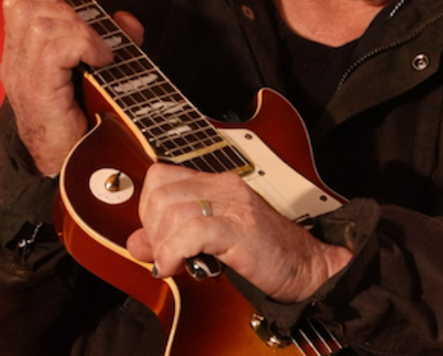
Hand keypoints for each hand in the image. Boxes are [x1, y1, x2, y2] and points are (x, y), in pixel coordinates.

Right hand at [0, 0, 143, 176]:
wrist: (65, 168)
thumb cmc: (83, 120)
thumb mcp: (96, 72)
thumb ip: (109, 41)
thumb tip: (127, 21)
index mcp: (20, 54)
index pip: (19, 3)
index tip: (82, 20)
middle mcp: (14, 61)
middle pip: (27, 6)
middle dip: (69, 11)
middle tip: (93, 39)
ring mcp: (21, 75)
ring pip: (41, 23)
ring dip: (79, 29)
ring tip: (99, 53)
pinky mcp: (37, 90)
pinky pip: (55, 48)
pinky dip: (84, 45)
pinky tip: (100, 61)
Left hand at [125, 163, 352, 302]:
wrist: (309, 266)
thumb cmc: (265, 254)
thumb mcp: (211, 241)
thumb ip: (171, 237)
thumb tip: (134, 243)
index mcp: (217, 182)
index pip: (160, 176)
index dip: (147, 207)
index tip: (156, 237)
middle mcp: (224, 187)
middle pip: (160, 192)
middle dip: (151, 228)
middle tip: (165, 252)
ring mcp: (233, 205)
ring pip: (172, 212)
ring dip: (162, 244)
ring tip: (173, 264)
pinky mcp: (240, 229)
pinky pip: (191, 232)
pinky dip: (173, 252)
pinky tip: (173, 266)